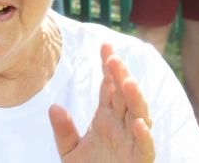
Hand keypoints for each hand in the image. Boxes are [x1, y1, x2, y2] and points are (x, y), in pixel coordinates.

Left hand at [49, 43, 154, 162]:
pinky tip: (139, 123)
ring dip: (135, 98)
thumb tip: (53, 107)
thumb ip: (64, 130)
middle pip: (124, 95)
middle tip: (113, 58)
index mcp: (107, 118)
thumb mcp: (70, 151)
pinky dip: (144, 135)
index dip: (108, 67)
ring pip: (139, 114)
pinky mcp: (139, 160)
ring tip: (128, 82)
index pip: (109, 87)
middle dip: (121, 76)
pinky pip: (145, 146)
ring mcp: (133, 141)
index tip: (105, 46)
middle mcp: (122, 125)